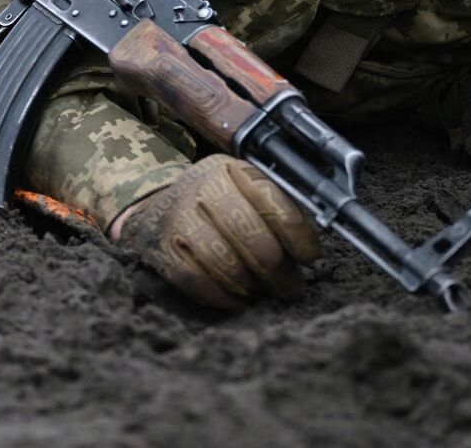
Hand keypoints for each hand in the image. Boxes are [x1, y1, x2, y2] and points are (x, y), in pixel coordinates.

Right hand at [110, 156, 320, 310]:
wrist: (160, 206)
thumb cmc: (219, 203)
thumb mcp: (248, 190)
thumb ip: (278, 211)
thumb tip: (309, 253)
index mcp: (234, 170)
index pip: (272, 202)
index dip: (297, 235)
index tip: (309, 257)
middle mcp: (204, 188)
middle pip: (251, 236)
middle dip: (278, 270)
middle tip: (290, 288)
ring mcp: (180, 217)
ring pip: (226, 262)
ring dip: (251, 286)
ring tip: (263, 293)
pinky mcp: (163, 248)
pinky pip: (198, 280)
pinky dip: (223, 297)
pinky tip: (238, 301)